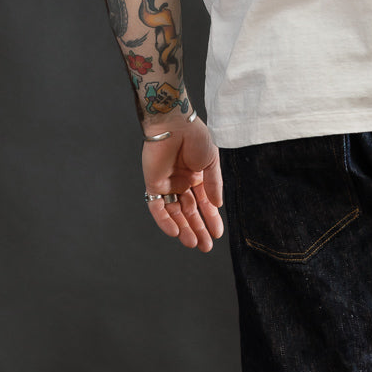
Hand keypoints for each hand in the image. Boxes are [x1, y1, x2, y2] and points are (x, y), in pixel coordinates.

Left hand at [142, 116, 224, 250]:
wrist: (175, 124)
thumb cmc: (195, 137)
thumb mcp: (211, 162)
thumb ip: (213, 184)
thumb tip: (217, 206)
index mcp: (198, 176)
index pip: (204, 203)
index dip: (211, 218)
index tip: (218, 233)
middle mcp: (182, 182)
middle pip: (190, 212)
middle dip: (198, 229)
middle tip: (206, 247)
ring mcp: (168, 184)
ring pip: (175, 213)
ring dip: (183, 229)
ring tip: (194, 243)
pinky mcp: (154, 184)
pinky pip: (157, 207)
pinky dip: (165, 221)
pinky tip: (175, 232)